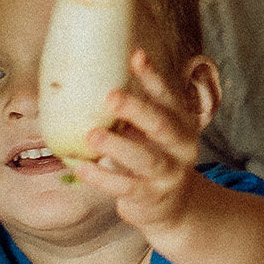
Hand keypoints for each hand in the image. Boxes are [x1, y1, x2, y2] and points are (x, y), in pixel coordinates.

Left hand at [78, 51, 217, 240]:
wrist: (174, 208)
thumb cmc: (155, 157)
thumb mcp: (153, 132)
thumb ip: (136, 111)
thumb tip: (95, 77)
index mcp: (181, 123)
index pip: (168, 96)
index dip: (153, 76)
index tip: (135, 55)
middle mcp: (181, 147)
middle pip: (162, 125)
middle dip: (137, 109)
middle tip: (110, 96)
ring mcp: (168, 174)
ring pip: (145, 159)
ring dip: (117, 146)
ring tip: (92, 135)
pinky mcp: (151, 197)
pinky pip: (125, 187)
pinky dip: (102, 177)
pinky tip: (82, 167)